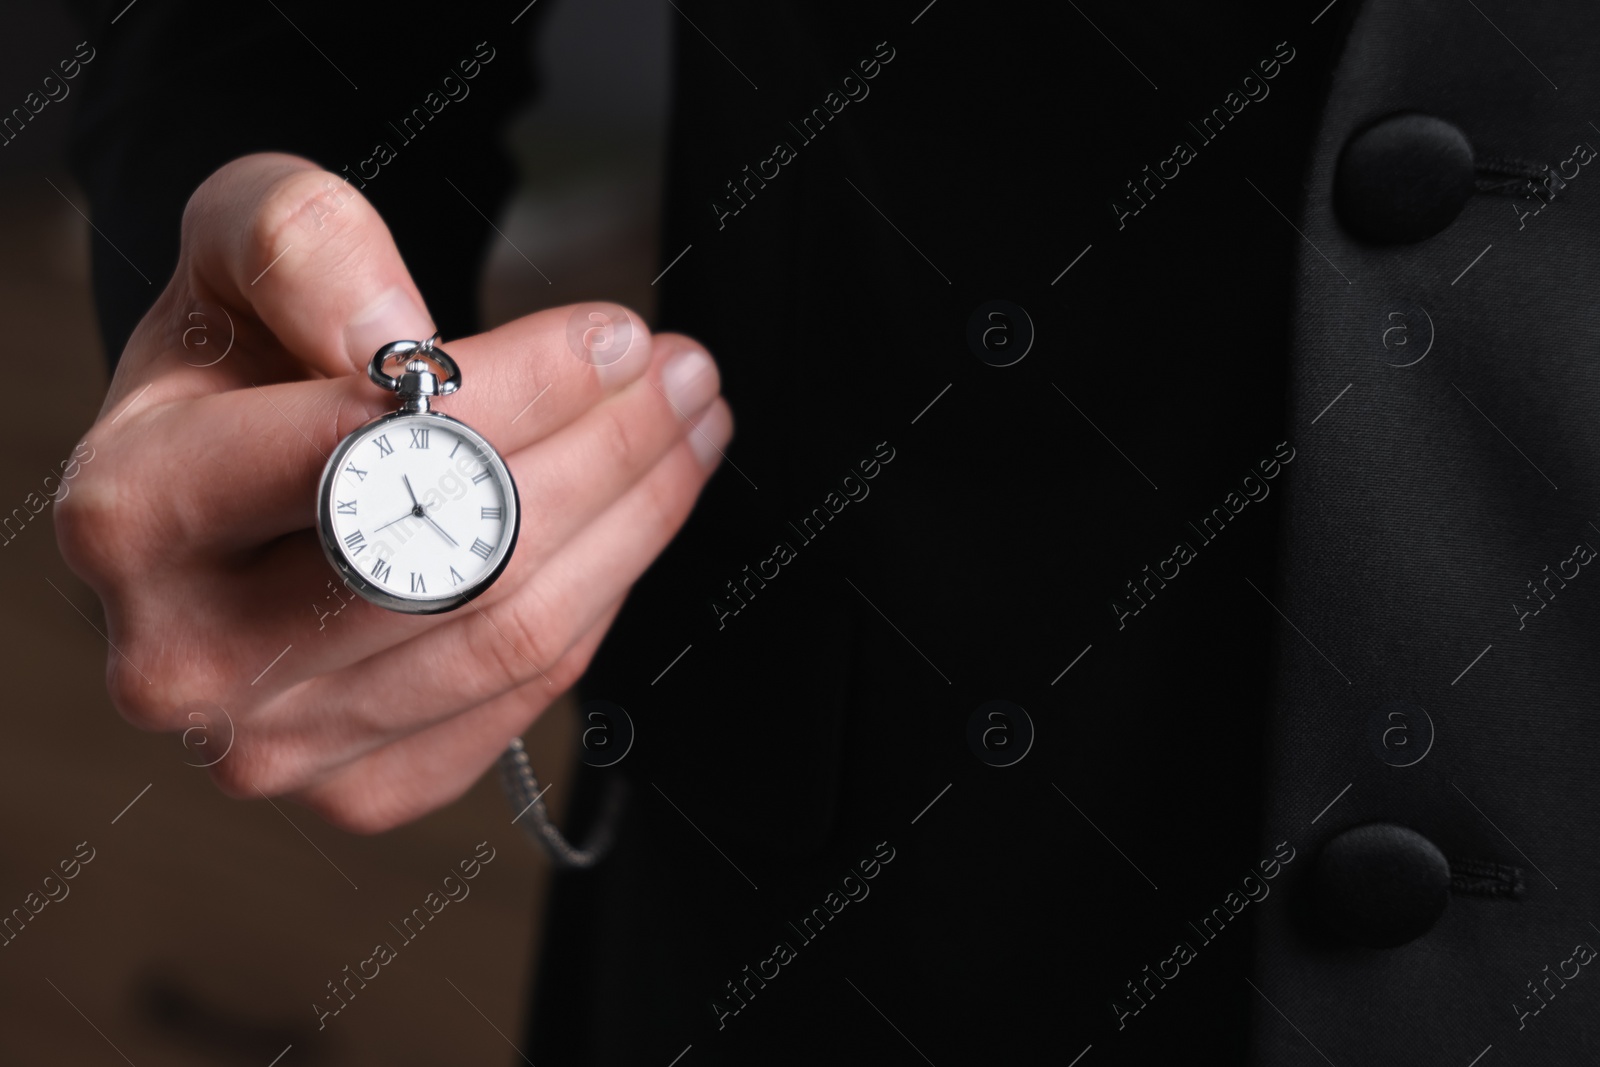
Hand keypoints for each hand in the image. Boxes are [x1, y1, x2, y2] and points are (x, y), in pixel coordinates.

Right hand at [56, 153, 731, 831]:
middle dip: (611, 452)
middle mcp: (189, 653)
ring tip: (690, 429)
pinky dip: (604, 594)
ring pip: (516, 632)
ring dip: (636, 522)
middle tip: (685, 378)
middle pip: (467, 556)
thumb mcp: (239, 243)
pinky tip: (635, 516)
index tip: (619, 336)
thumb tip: (398, 339)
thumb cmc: (238, 358)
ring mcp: (275, 743)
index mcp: (136, 511)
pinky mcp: (362, 785)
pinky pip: (525, 693)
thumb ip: (302, 244)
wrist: (217, 482)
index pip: (371, 448)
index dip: (526, 389)